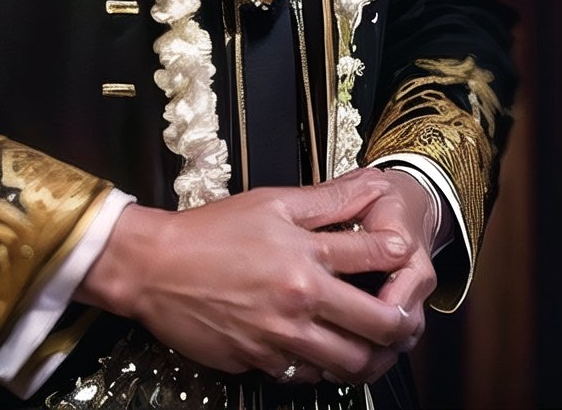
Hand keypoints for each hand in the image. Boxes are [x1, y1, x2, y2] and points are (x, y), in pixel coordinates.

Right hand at [74, 170, 417, 384]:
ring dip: (374, 355)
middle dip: (404, 322)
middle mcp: (300, 300)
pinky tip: (329, 352)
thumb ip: (327, 199)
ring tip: (378, 342)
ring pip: (353, 362)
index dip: (399, 254)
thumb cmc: (211, 231)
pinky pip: (312, 377)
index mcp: (304, 254)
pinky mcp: (263, 363)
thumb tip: (371, 184)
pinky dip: (329, 368)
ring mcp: (282, 338)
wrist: (155, 268)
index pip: (375, 255)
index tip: (404, 253)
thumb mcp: (271, 202)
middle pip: (380, 324)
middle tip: (406, 316)